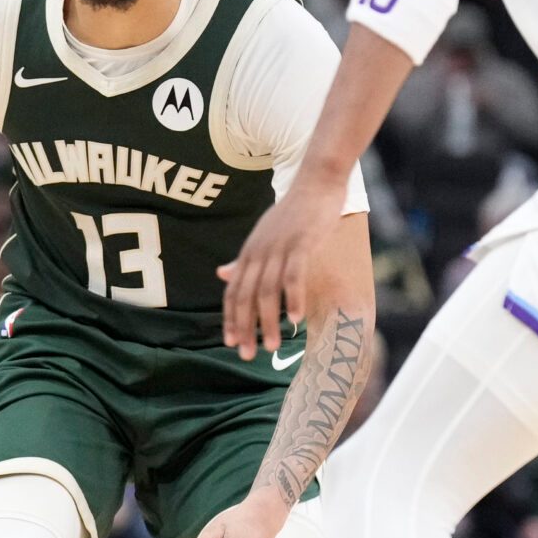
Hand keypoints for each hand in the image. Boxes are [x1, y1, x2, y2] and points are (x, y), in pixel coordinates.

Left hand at [218, 175, 344, 358]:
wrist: (316, 183)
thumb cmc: (293, 212)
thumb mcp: (263, 236)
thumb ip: (245, 259)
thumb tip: (222, 275)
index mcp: (250, 253)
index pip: (233, 291)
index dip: (231, 318)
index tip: (231, 343)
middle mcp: (259, 252)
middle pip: (246, 296)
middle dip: (245, 328)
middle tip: (248, 355)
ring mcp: (279, 248)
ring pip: (267, 291)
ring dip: (268, 321)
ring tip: (272, 346)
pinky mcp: (300, 244)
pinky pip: (293, 276)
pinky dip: (292, 299)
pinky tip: (296, 319)